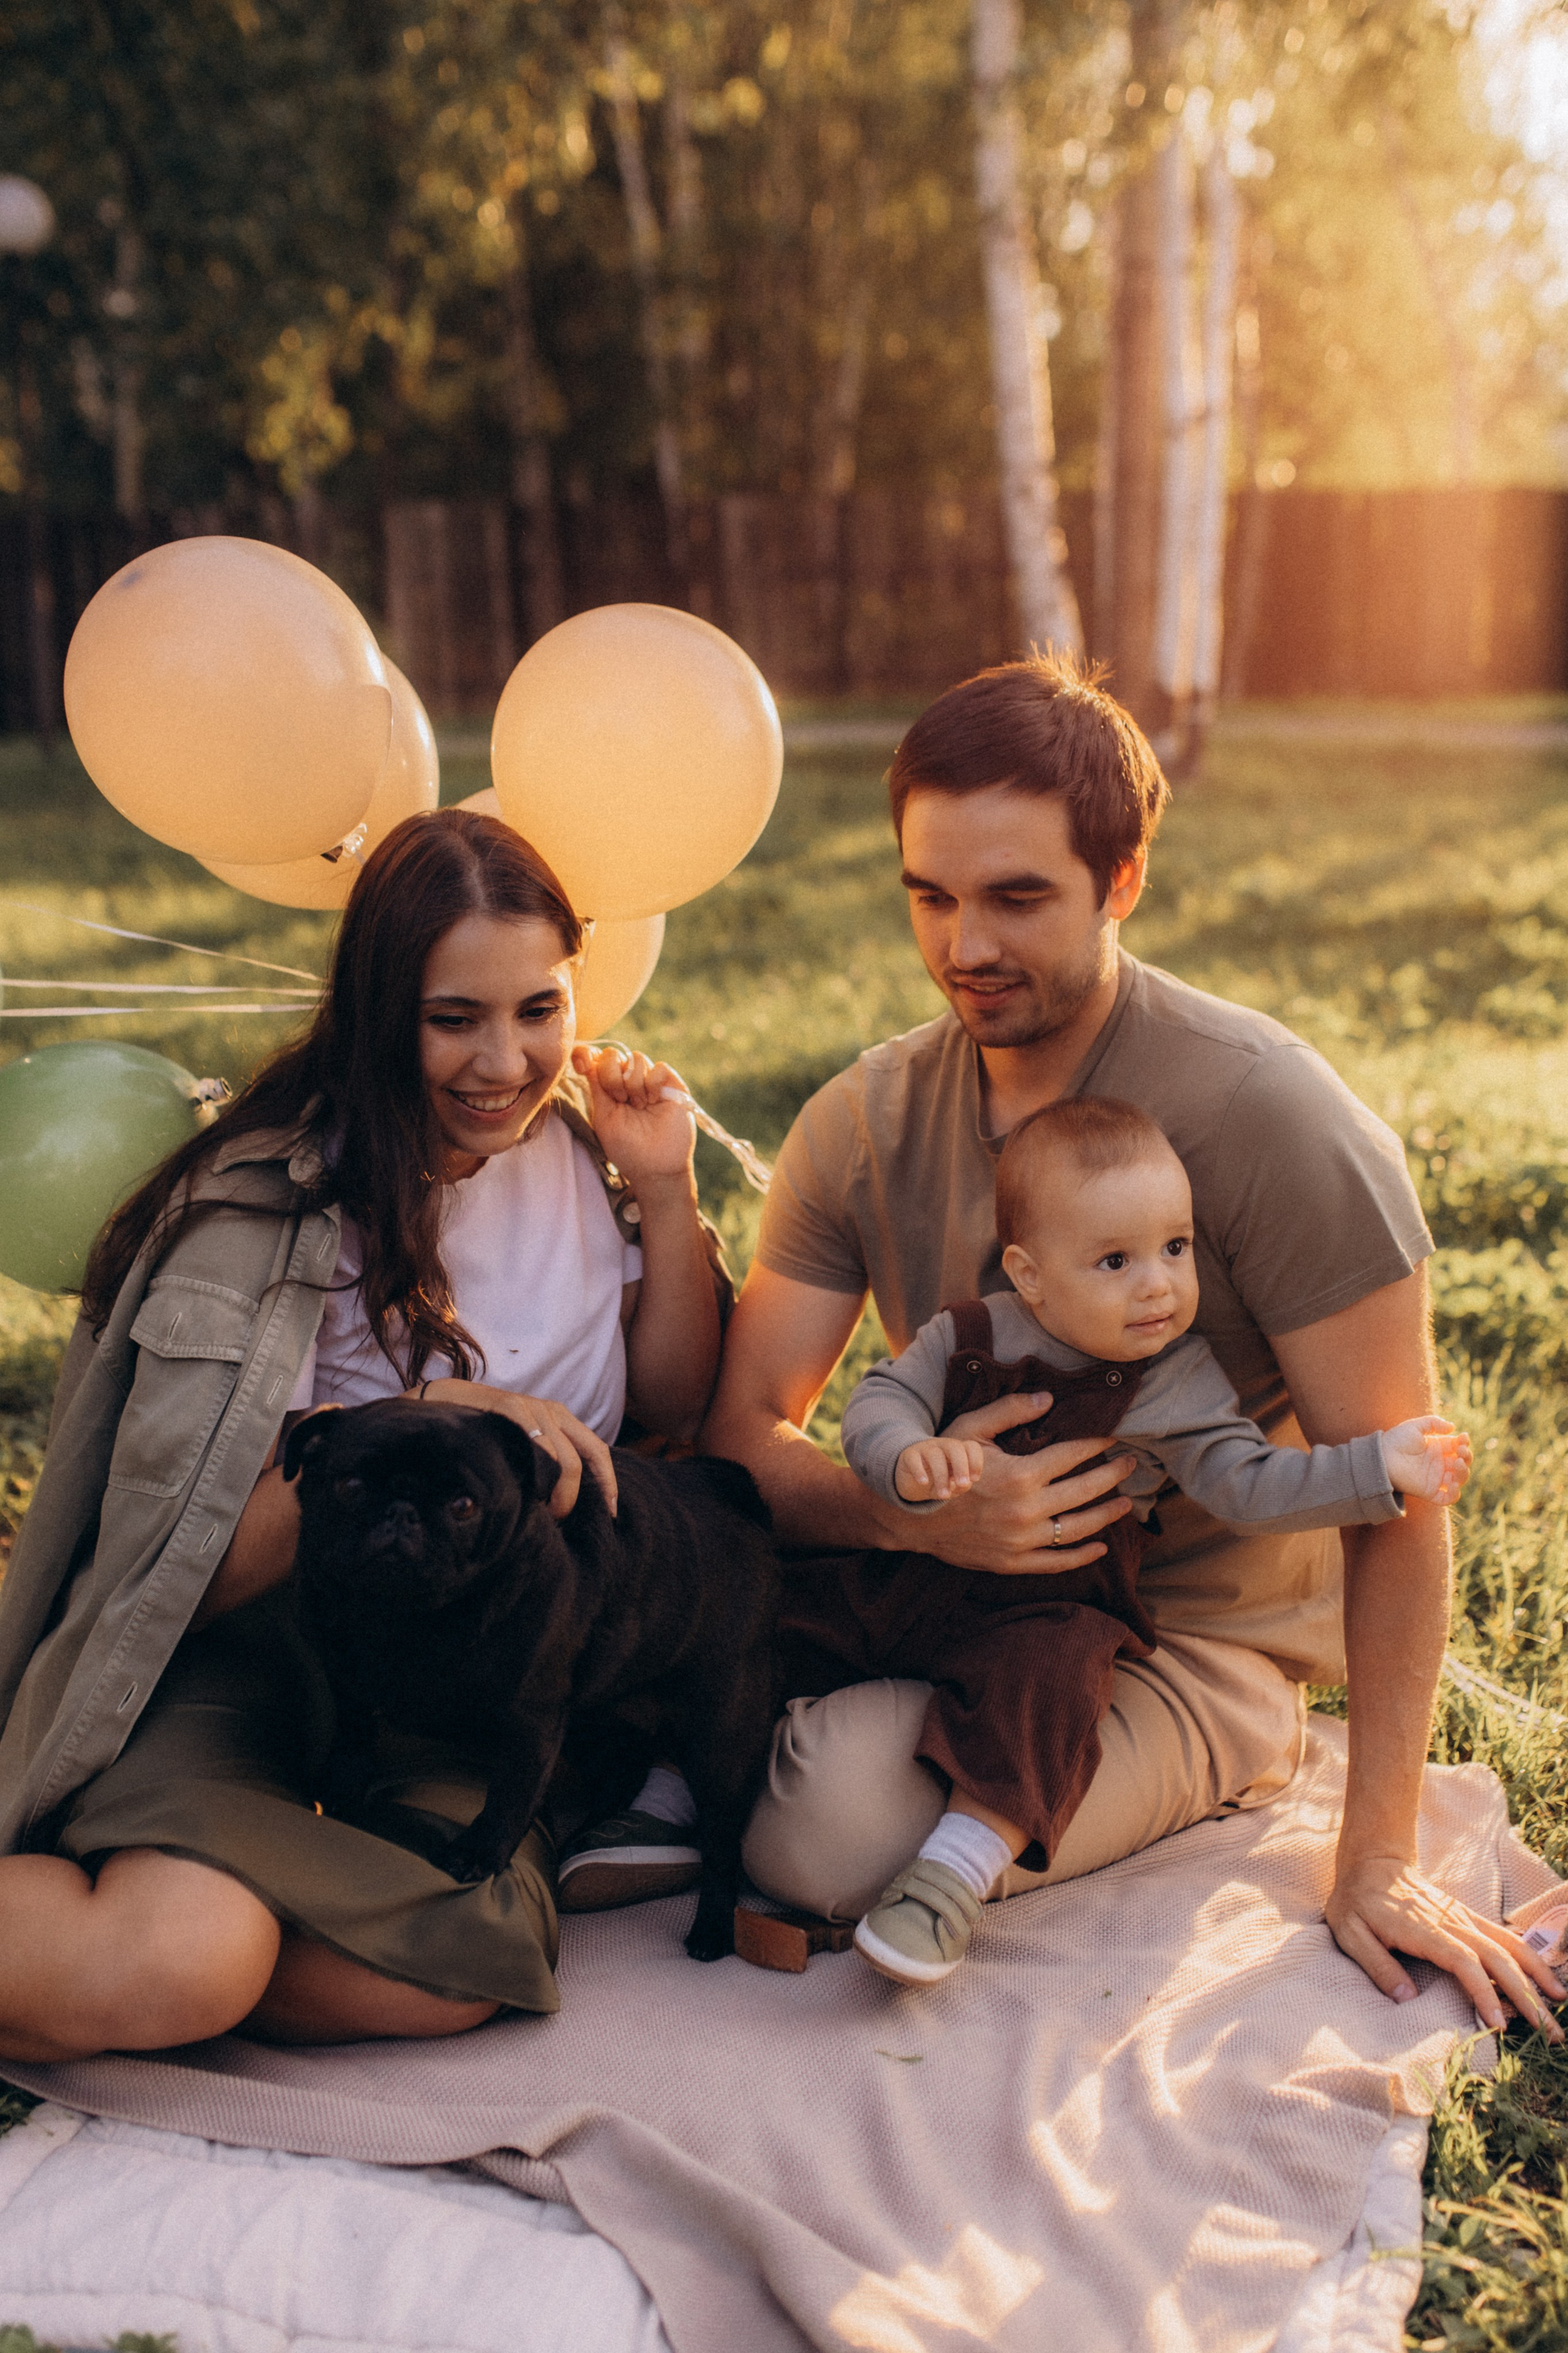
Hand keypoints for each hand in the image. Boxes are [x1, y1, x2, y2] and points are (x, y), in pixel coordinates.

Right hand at [416, 1379, 616, 1518]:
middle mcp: (551, 1411)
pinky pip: (533, 1443)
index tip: (610, 1514)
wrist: (445, 1401)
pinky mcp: (509, 1405)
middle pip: (577, 1463)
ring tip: (537, 1511)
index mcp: (561, 1418)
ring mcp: (531, 1407)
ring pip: (558, 1459)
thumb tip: (564, 1502)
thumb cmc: (486, 1432)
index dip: (608, 1484)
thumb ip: (544, 1463)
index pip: (597, 1451)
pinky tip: (524, 1491)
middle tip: (555, 1519)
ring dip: (551, 1493)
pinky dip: (534, 1472)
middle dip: (570, 1498)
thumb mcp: (523, 1445)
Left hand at [573, 1045, 695, 1190]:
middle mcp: (628, 1081)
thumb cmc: (627, 1148)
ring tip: (640, 1106)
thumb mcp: (604, 1118)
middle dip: (611, 1076)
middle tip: (620, 1100)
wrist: (655, 1167)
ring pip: (636, 1058)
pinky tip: (654, 1102)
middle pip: (613, 1054)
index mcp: (607, 1089)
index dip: (584, 1055)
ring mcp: (649, 1082)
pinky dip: (653, 1083)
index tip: (581, 1067)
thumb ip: (597, 1088)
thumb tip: (589, 1060)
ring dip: (634, 1084)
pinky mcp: (671, 1085)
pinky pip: (659, 1067)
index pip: (594, 1059)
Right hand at [878, 1390, 1133, 1572]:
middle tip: (1131, 1464)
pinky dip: (1082, 1556)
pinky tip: (1100, 1546)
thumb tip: (1048, 1399)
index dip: (1096, 1445)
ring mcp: (1022, 1540)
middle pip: (1084, 1491)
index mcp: (1020, 1474)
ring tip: (1126, 1502)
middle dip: (1112, 1475)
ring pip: (1077, 1529)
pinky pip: (1057, 1562)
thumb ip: (1009, 1411)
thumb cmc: (941, 1466)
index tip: (1112, 1438)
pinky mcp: (1013, 1562)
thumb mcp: (969, 1429)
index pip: (1072, 1455)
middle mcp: (1027, 1510)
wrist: (911, 1515)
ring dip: (1106, 1515)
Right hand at [894, 1435, 986, 1503]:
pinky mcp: (909, 1455)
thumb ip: (959, 1486)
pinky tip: (923, 1483)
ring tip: (943, 1495)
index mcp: (958, 1452)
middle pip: (955, 1446)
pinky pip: (914, 1458)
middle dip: (961, 1466)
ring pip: (935, 1455)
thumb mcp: (952, 1487)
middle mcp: (943, 1446)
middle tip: (962, 1484)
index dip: (976, 1461)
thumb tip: (957, 1484)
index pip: (971, 1447)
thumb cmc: (939, 1482)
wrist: (912, 1480)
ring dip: (941, 1476)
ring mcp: (925, 1449)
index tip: (974, 1479)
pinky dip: (919, 1471)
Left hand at [1326, 1854, 1563, 2039]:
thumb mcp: (1349, 1932)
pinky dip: (1530, 1957)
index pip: (1463, 1963)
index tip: (1499, 2024)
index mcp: (1425, 1931)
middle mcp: (1452, 1923)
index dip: (1483, 1992)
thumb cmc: (1356, 1901)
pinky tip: (1547, 1978)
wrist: (1371, 1862)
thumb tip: (1405, 1999)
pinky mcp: (1468, 1917)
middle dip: (1526, 1996)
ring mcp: (1464, 1919)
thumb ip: (1377, 1965)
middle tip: (1549, 2033)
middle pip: (1498, 1960)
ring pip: (1509, 1948)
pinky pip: (1505, 1937)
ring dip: (1537, 1976)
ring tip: (1560, 2005)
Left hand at [1380, 1414, 1471, 1504]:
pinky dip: (1454, 1494)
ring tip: (1458, 1462)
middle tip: (1461, 1450)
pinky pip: (1448, 1498)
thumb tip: (1453, 1427)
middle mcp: (1438, 1464)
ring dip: (1464, 1472)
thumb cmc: (1396, 1440)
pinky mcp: (1429, 1492)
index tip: (1463, 1437)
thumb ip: (1434, 1423)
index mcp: (1436, 1448)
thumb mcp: (1415, 1426)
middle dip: (1467, 1456)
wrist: (1382, 1457)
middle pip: (1462, 1463)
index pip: (1458, 1447)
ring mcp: (1435, 1478)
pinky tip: (1453, 1483)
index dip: (1464, 1443)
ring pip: (1458, 1479)